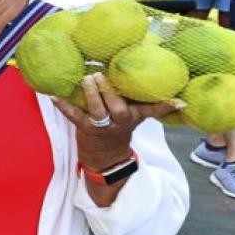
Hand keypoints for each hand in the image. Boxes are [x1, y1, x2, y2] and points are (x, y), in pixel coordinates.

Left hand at [51, 73, 174, 168]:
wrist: (106, 159)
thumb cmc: (120, 129)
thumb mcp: (136, 117)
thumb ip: (146, 102)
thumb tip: (172, 91)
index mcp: (134, 116)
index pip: (152, 109)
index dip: (165, 105)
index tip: (179, 102)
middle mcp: (120, 121)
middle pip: (118, 107)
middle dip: (110, 91)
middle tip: (102, 75)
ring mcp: (102, 126)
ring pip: (97, 111)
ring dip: (91, 95)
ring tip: (86, 79)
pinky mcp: (85, 129)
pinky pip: (74, 116)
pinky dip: (64, 106)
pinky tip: (54, 96)